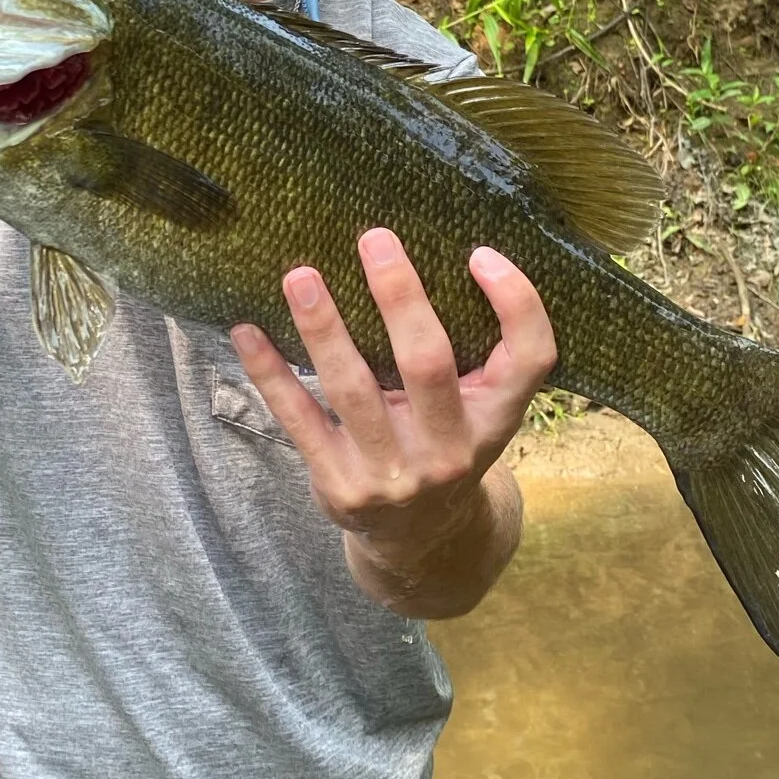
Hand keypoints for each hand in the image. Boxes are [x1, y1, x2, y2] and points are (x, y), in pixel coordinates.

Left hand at [230, 228, 555, 612]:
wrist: (421, 540)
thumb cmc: (449, 443)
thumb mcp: (484, 409)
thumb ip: (480, 352)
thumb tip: (439, 255)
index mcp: (495, 418)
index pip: (531, 358)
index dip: (515, 303)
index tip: (479, 253)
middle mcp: (450, 450)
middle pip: (428, 364)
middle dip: (400, 298)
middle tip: (374, 238)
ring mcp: (393, 474)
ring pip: (353, 389)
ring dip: (323, 329)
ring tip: (299, 276)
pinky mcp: (340, 487)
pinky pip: (300, 420)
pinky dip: (271, 373)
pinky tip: (247, 331)